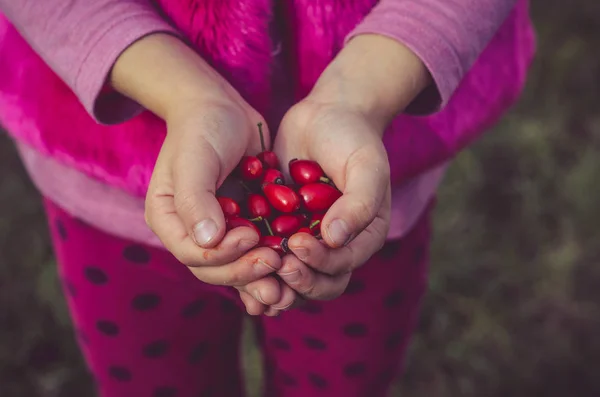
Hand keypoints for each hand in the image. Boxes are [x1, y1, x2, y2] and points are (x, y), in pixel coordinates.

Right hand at [110, 33, 290, 309]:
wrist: (223, 108)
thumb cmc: (203, 128)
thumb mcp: (195, 160)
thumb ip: (196, 200)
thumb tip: (208, 242)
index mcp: (169, 220)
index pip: (191, 254)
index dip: (222, 255)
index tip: (251, 236)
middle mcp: (191, 232)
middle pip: (215, 269)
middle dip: (245, 271)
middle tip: (276, 262)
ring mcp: (218, 231)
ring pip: (237, 266)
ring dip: (261, 276)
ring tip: (287, 275)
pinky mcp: (243, 225)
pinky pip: (256, 252)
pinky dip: (273, 260)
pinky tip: (294, 265)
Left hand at [273, 34, 430, 301]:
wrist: (326, 114)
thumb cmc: (353, 138)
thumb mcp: (366, 167)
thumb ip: (358, 204)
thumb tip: (334, 240)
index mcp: (362, 238)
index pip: (342, 267)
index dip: (320, 264)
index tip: (297, 244)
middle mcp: (335, 245)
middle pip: (318, 282)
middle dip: (297, 280)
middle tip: (277, 264)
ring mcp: (307, 238)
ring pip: (291, 275)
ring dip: (274, 280)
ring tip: (254, 271)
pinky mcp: (281, 226)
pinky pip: (268, 252)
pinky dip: (255, 262)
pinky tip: (236, 262)